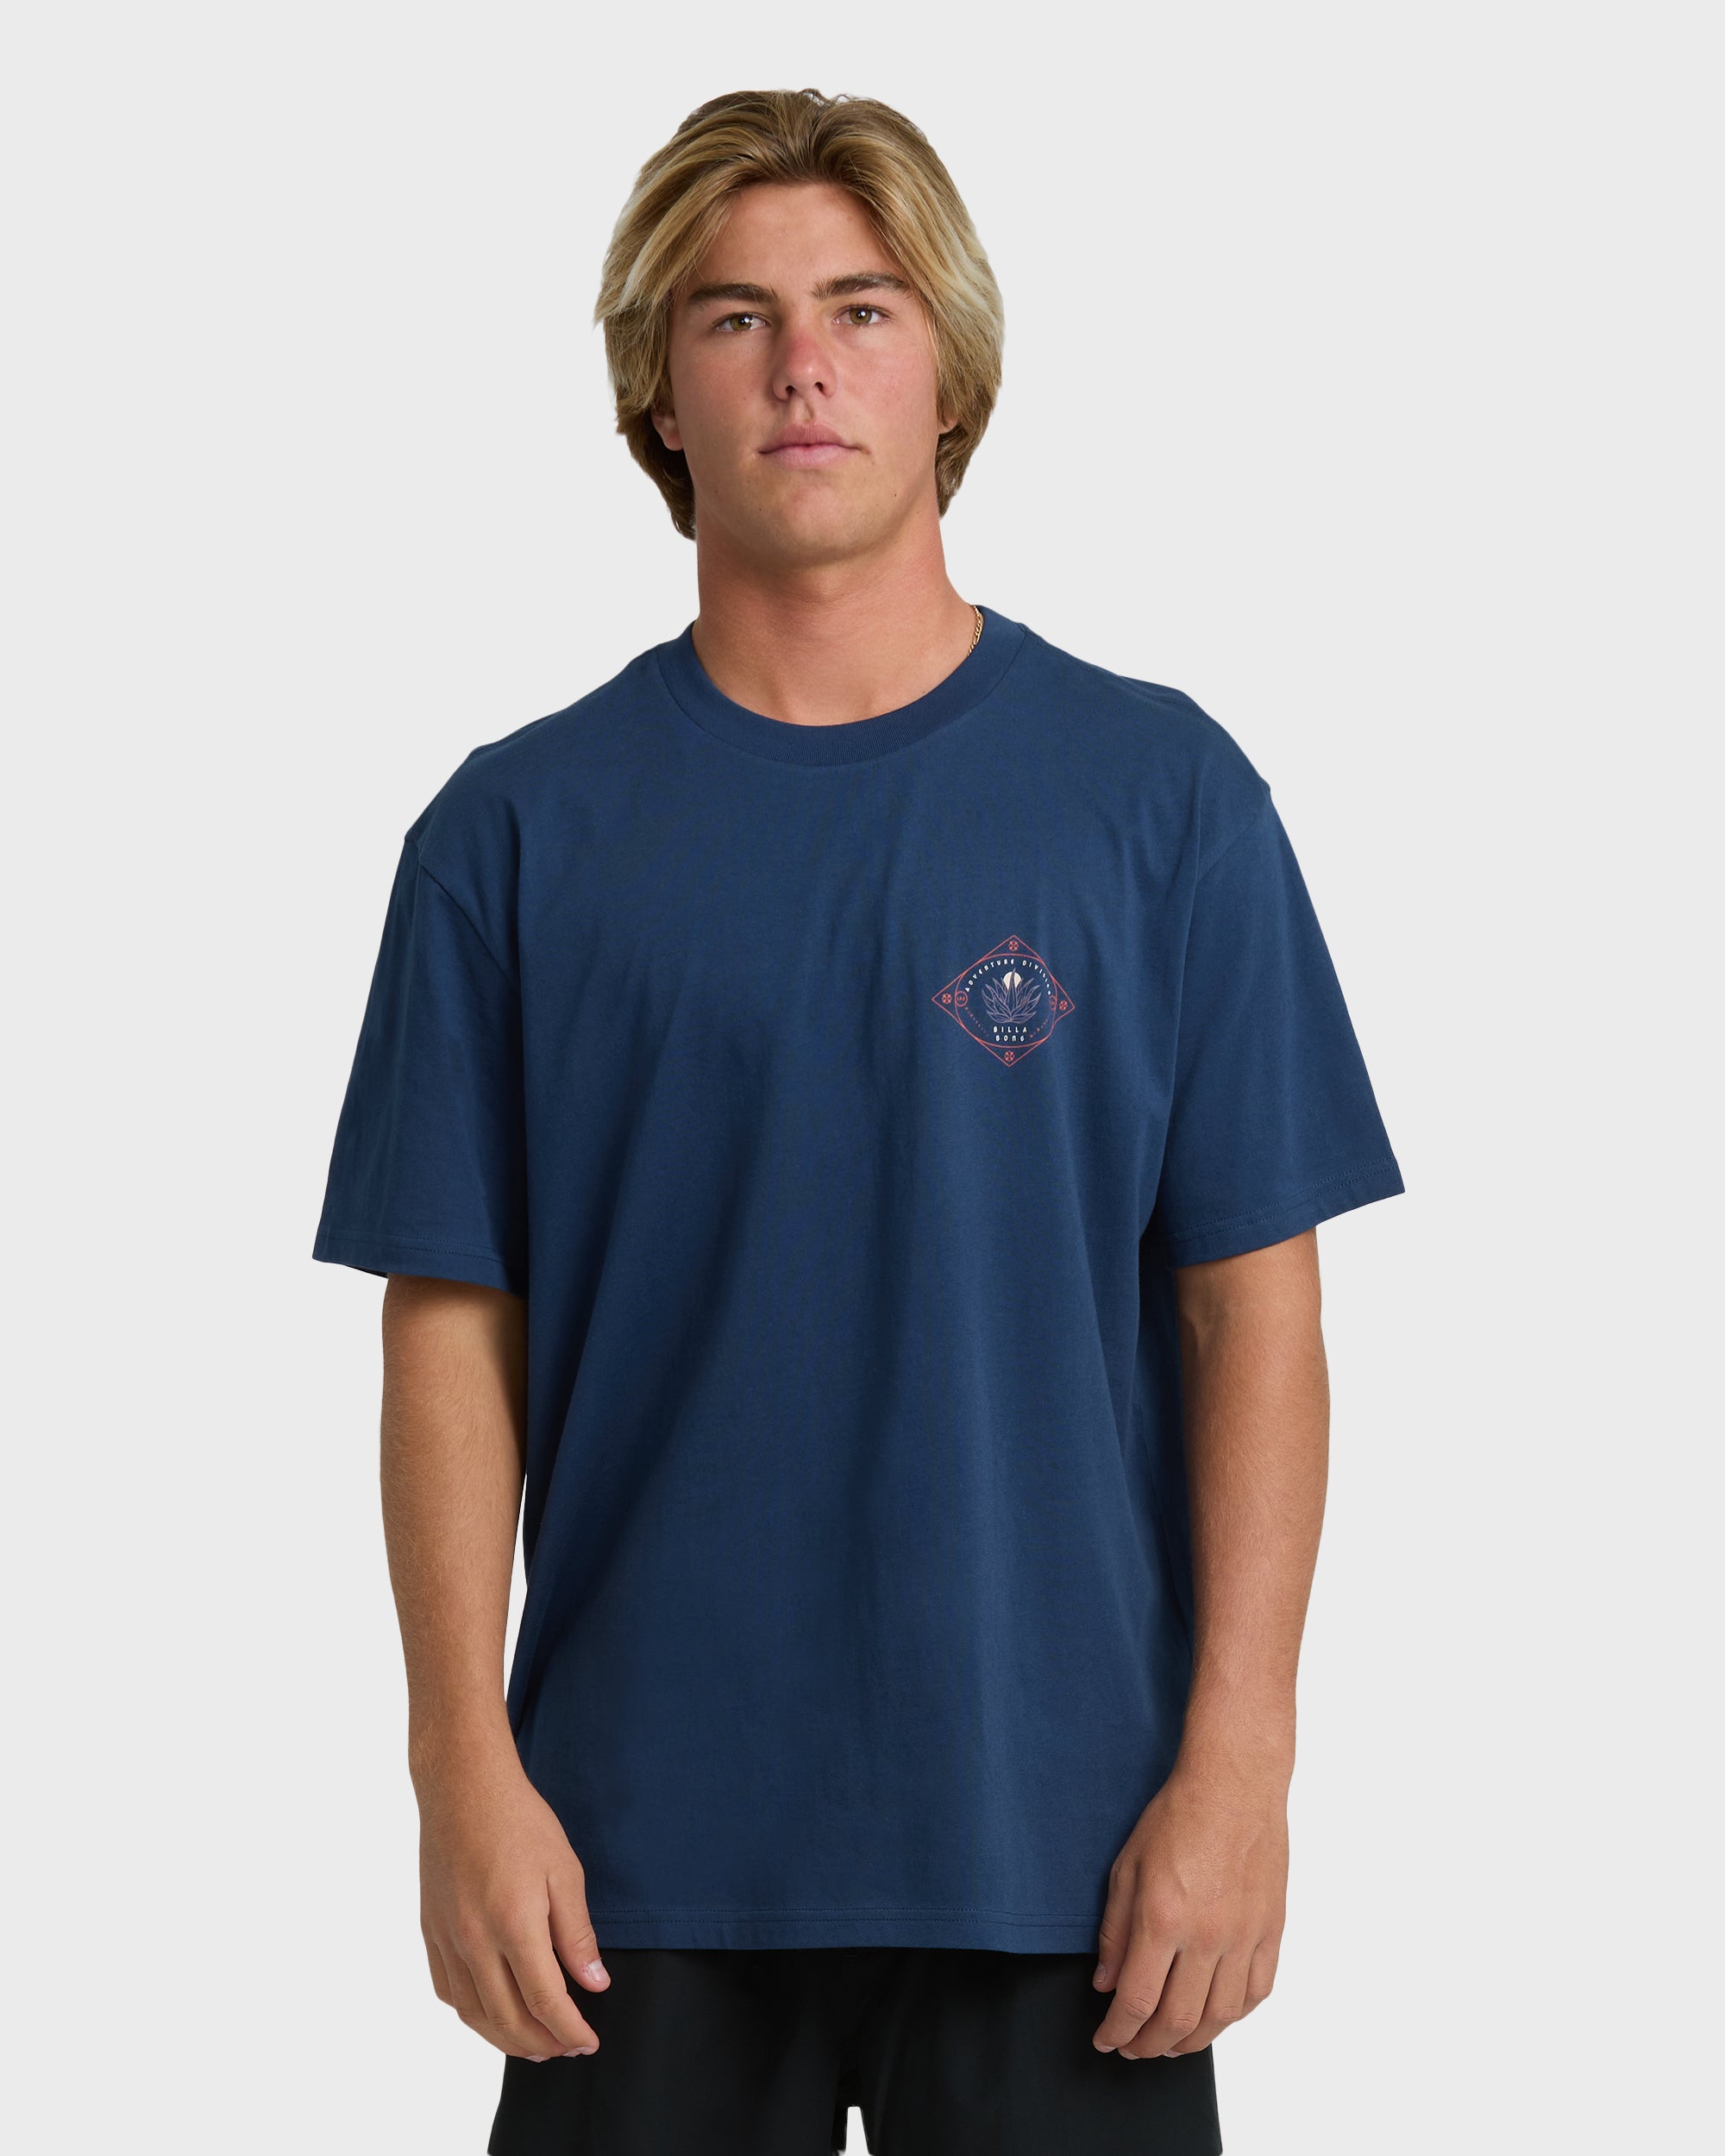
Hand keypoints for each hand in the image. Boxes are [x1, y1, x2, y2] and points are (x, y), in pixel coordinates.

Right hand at [415, 1743, 610, 2059]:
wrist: (463, 1788)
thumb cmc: (520, 1822)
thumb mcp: (565, 1871)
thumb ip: (577, 1934)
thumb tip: (594, 1984)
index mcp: (514, 1923)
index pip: (545, 2001)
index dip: (569, 2030)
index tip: (589, 2043)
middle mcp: (475, 1940)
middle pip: (508, 2019)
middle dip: (542, 2044)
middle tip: (568, 2048)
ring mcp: (447, 1938)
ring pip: (473, 2013)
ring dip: (505, 2039)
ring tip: (534, 2045)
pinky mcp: (430, 1931)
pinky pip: (447, 1990)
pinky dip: (472, 2014)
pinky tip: (492, 2014)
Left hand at [1091, 1756, 1286, 2058]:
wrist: (1234, 1785)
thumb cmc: (1177, 1816)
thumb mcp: (1127, 1867)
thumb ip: (1115, 1931)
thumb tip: (1107, 1983)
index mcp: (1164, 1918)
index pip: (1137, 2000)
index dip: (1118, 2030)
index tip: (1106, 2039)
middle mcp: (1207, 1935)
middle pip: (1178, 2019)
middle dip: (1149, 2045)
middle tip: (1133, 2047)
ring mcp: (1244, 1936)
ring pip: (1220, 2017)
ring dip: (1190, 2041)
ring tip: (1169, 2043)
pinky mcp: (1271, 1931)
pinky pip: (1256, 1993)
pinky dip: (1232, 2016)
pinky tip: (1214, 2016)